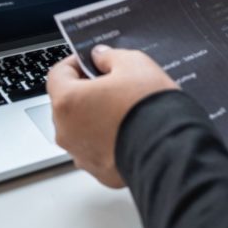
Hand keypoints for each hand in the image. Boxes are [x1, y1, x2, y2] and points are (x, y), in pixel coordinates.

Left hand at [47, 46, 178, 187]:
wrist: (169, 148)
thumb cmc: (148, 106)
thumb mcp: (134, 64)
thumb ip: (110, 56)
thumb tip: (101, 57)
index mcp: (68, 101)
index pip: (57, 74)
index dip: (75, 63)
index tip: (91, 61)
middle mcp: (67, 131)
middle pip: (68, 103)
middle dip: (87, 91)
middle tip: (113, 84)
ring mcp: (81, 154)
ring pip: (81, 128)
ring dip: (95, 117)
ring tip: (125, 110)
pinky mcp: (98, 171)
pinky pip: (96, 149)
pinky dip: (107, 139)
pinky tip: (130, 130)